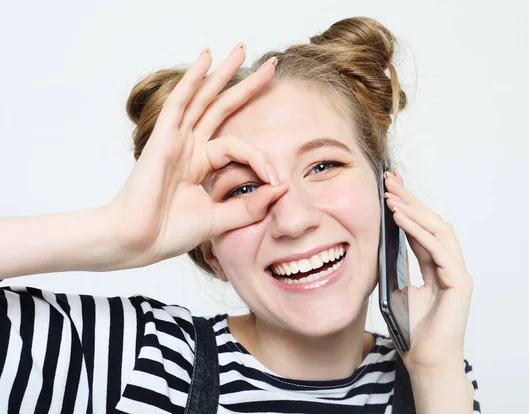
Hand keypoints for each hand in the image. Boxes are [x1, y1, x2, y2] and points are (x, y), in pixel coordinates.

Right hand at [107, 45, 286, 267]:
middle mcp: (190, 147)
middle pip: (222, 107)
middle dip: (245, 85)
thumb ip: (250, 206)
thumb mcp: (221, 220)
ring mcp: (176, 140)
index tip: (277, 181)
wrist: (138, 242)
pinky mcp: (163, 138)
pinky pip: (181, 102)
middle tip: (271, 65)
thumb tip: (281, 189)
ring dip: (222, 72)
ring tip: (241, 48)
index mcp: (201, 164)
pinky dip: (193, 79)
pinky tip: (207, 58)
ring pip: (204, 98)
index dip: (261, 160)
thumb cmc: (171, 233)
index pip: (239, 147)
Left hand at [383, 170, 472, 372]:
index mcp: (436, 267)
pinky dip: (419, 232)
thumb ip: (396, 267)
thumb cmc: (414, 332)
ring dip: (414, 211)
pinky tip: (401, 219)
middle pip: (433, 223)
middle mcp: (450, 266)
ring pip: (439, 231)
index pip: (422, 229)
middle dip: (411, 200)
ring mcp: (457, 273)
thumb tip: (379, 245)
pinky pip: (438, 250)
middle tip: (390, 180)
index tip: (389, 189)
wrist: (426, 362)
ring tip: (392, 196)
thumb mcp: (397, 291)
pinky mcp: (460, 283)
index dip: (407, 207)